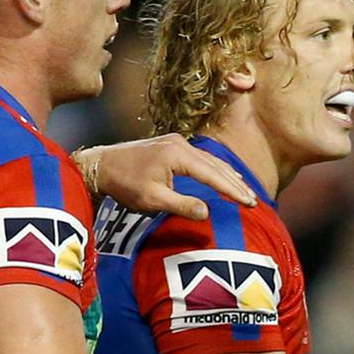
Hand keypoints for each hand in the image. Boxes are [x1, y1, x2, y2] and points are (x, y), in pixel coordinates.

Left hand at [80, 135, 255, 220]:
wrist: (100, 165)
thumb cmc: (124, 184)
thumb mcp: (152, 199)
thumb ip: (181, 205)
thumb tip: (207, 212)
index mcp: (177, 155)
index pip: (213, 174)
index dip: (232, 190)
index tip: (249, 202)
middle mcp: (180, 143)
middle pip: (216, 164)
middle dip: (235, 183)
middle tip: (253, 200)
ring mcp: (176, 141)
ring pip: (210, 159)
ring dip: (228, 175)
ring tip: (244, 189)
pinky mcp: (171, 144)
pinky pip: (201, 157)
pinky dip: (215, 168)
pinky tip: (222, 175)